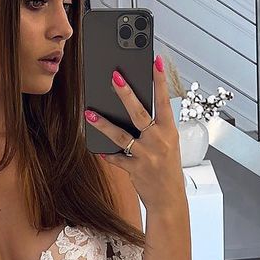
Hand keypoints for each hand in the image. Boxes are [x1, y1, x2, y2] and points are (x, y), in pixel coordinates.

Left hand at [84, 54, 184, 209]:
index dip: (160, 80)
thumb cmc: (167, 168)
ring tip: (89, 112)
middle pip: (139, 114)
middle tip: (114, 77)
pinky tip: (95, 147)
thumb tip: (132, 108)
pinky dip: (106, 153)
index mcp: (168, 131)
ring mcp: (146, 156)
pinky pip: (116, 158)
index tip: (155, 60)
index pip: (164, 101)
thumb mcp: (168, 144)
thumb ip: (154, 127)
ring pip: (121, 136)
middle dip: (126, 94)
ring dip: (103, 124)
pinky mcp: (134, 170)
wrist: (169, 199)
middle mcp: (158, 141)